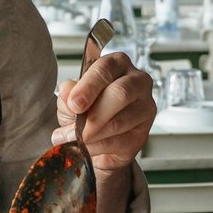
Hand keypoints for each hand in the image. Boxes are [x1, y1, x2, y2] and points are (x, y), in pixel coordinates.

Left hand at [53, 52, 155, 172]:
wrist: (97, 137)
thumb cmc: (88, 108)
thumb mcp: (72, 97)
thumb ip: (69, 93)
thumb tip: (67, 90)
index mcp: (118, 64)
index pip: (106, 69)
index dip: (88, 87)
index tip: (74, 104)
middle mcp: (137, 82)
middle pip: (120, 94)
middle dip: (94, 114)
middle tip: (77, 127)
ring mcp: (145, 108)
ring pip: (119, 122)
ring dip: (92, 135)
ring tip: (74, 139)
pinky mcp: (143, 134)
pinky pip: (119, 142)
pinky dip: (98, 147)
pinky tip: (86, 147)